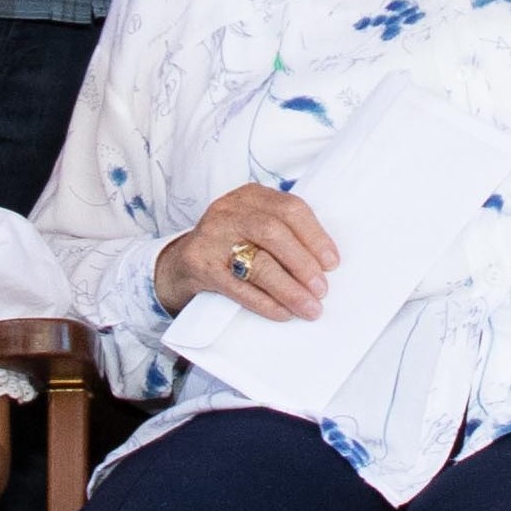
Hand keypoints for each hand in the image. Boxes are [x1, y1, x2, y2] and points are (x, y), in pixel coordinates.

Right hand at [155, 185, 338, 319]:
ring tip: (309, 307)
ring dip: (289, 288)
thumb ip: (284, 235)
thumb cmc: (229, 247)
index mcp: (250, 197)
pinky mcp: (199, 264)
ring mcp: (211, 237)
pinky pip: (238, 287)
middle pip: (274, 233)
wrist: (178, 265)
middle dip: (303, 263)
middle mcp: (228, 211)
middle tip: (322, 289)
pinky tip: (283, 313)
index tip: (332, 263)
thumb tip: (325, 265)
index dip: (315, 236)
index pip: (290, 209)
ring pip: (258, 262)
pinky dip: (265, 302)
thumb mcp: (252, 227)